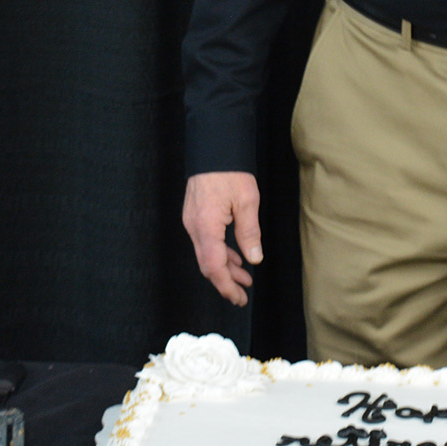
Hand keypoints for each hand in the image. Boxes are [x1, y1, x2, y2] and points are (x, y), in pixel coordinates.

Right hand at [183, 170, 263, 306]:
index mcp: (206, 226)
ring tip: (245, 278)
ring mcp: (192, 222)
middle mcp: (194, 227)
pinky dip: (220, 253)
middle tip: (243, 295)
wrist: (213, 147)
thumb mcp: (247, 201)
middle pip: (207, 264)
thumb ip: (249, 232)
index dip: (226, 285)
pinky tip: (235, 258)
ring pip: (206, 254)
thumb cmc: (229, 171)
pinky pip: (206, 242)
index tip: (239, 298)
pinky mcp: (195, 216)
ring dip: (225, 268)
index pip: (213, 266)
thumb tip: (253, 258)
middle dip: (225, 282)